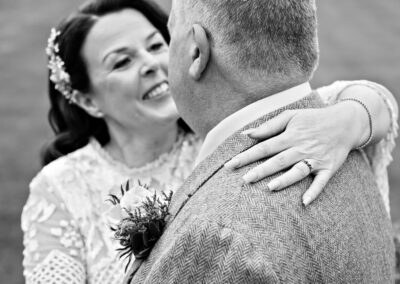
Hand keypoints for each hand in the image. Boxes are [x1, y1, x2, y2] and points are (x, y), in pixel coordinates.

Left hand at [225, 104, 359, 204]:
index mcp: (290, 136)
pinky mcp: (328, 168)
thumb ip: (268, 126)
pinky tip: (304, 202)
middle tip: (245, 180)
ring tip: (270, 188)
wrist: (345, 122)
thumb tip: (246, 134)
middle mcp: (301, 148)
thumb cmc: (312, 119)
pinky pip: (321, 182)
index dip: (246, 156)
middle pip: (278, 160)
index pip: (264, 147)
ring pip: (298, 171)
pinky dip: (314, 192)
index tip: (229, 165)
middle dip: (261, 170)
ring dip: (285, 180)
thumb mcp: (291, 116)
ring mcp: (315, 159)